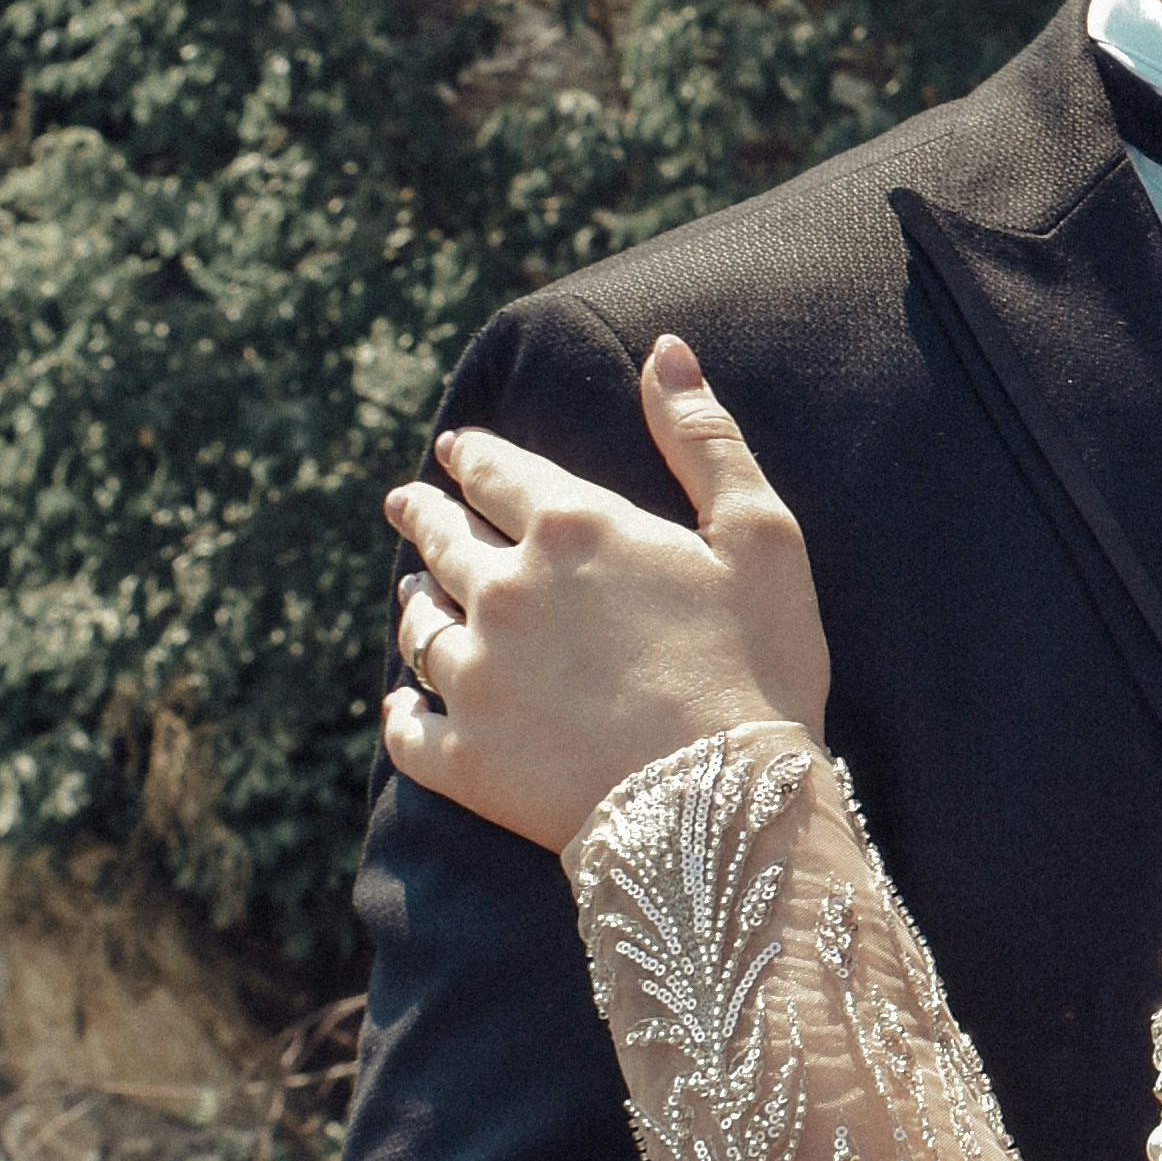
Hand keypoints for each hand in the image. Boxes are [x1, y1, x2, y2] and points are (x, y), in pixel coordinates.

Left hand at [378, 338, 835, 851]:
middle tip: (405, 503)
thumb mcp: (759, 536)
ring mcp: (475, 678)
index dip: (473, 456)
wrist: (723, 809)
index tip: (454, 448)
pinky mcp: (463, 758)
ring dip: (413, 602)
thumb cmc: (757, 667)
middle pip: (444, 540)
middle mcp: (504, 592)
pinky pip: (409, 728)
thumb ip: (704, 439)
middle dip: (424, 514)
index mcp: (572, 529)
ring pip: (419, 626)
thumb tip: (665, 351)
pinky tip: (402, 704)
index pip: (497, 472)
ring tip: (411, 594)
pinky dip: (402, 712)